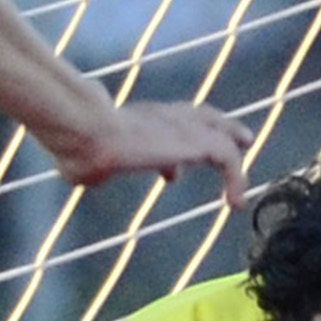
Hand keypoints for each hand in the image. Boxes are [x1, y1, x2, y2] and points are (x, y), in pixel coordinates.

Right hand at [46, 100, 254, 207]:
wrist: (87, 133)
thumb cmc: (78, 148)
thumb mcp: (88, 163)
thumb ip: (93, 167)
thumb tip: (81, 172)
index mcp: (139, 120)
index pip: (165, 126)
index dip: (173, 145)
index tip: (172, 175)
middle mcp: (163, 117)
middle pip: (202, 118)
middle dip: (221, 130)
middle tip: (242, 142)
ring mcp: (181, 127)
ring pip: (221, 136)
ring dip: (234, 163)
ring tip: (240, 191)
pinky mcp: (194, 141)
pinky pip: (227, 157)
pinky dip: (236, 178)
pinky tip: (235, 203)